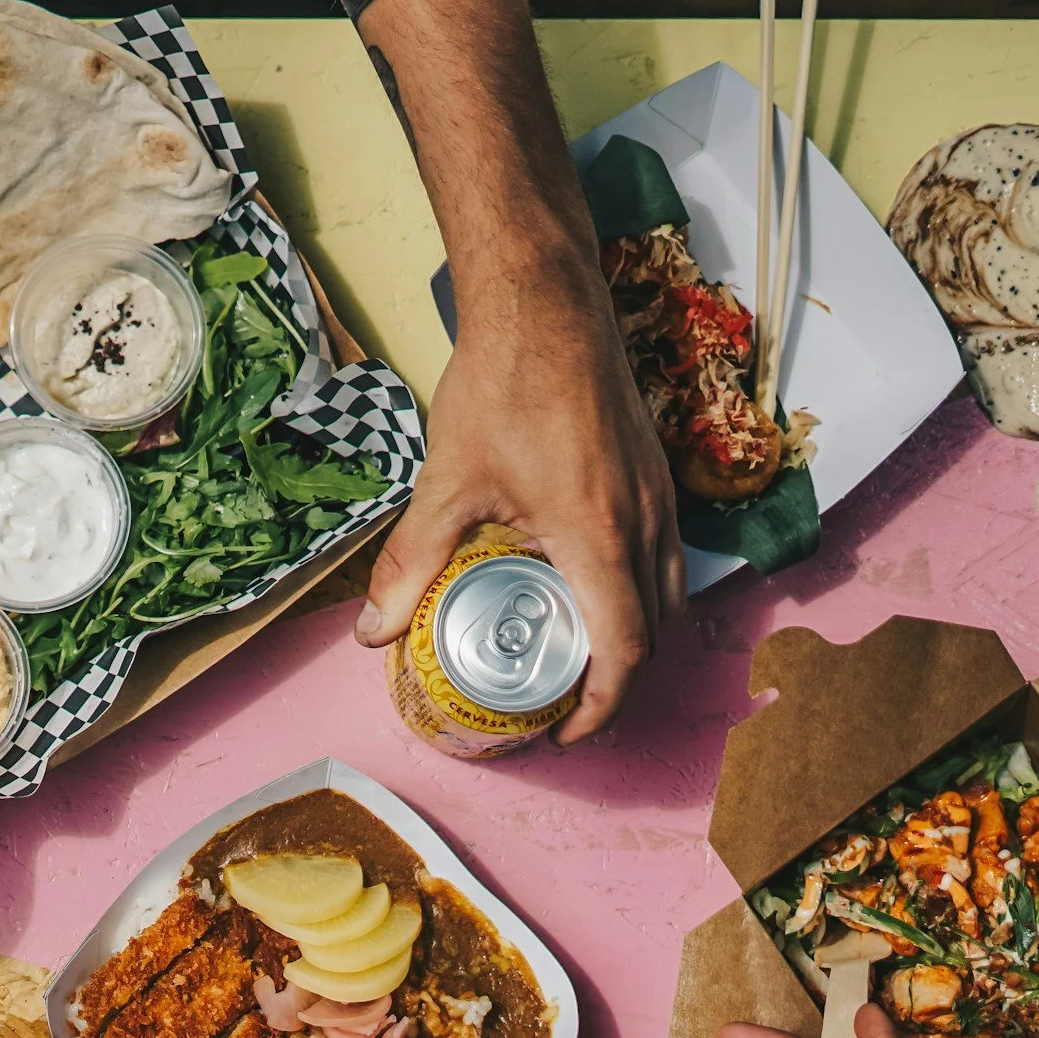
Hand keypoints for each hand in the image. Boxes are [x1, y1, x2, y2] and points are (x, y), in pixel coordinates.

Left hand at [357, 253, 680, 742]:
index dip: (600, 709)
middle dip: (615, 684)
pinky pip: (664, 556)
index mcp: (599, 537)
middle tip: (561, 704)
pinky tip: (583, 589)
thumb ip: (409, 564)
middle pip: (653, 634)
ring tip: (573, 658)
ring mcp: (659, 497)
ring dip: (630, 638)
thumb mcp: (446, 483)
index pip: (623, 651)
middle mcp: (646, 523)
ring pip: (667, 595)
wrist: (547, 304)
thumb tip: (371, 633)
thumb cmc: (505, 384)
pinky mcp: (655, 475)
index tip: (564, 732)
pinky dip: (636, 592)